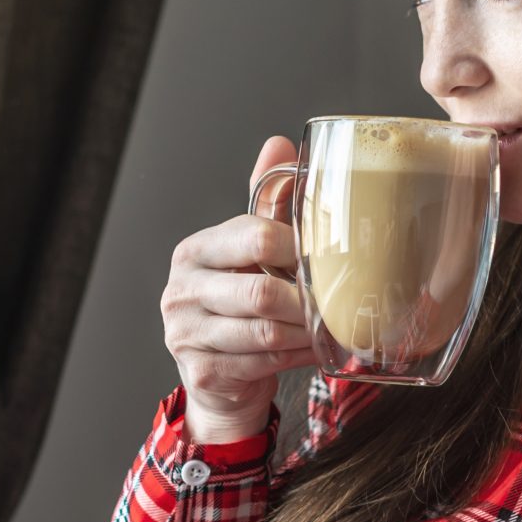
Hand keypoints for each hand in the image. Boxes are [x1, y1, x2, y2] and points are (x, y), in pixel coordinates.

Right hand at [161, 136, 314, 443]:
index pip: (254, 236)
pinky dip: (297, 356)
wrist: (221, 377)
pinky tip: (315, 349)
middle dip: (307, 298)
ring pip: (266, 331)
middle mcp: (181, 289)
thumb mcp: (250, 251)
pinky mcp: (201, 372)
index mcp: (195, 251)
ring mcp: (185, 333)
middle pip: (260, 291)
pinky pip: (263, 362)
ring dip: (308, 331)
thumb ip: (266, 204)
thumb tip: (279, 144)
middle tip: (339, 299)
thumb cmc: (240, 305)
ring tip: (333, 326)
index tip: (330, 255)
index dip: (299, 247)